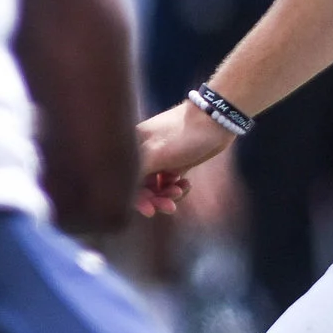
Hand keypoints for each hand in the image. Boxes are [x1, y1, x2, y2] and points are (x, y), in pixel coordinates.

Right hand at [133, 101, 235, 216]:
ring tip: (181, 190)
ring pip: (156, 188)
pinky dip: (177, 189)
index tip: (150, 211)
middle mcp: (142, 154)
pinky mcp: (174, 164)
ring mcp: (159, 160)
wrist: (215, 120)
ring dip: (168, 195)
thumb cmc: (182, 135)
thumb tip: (117, 190)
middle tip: (171, 207)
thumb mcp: (153, 153)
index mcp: (131, 147)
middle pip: (141, 187)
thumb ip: (133, 173)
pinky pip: (170, 185)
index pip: (126, 180)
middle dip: (155, 199)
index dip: (136, 198)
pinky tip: (187, 185)